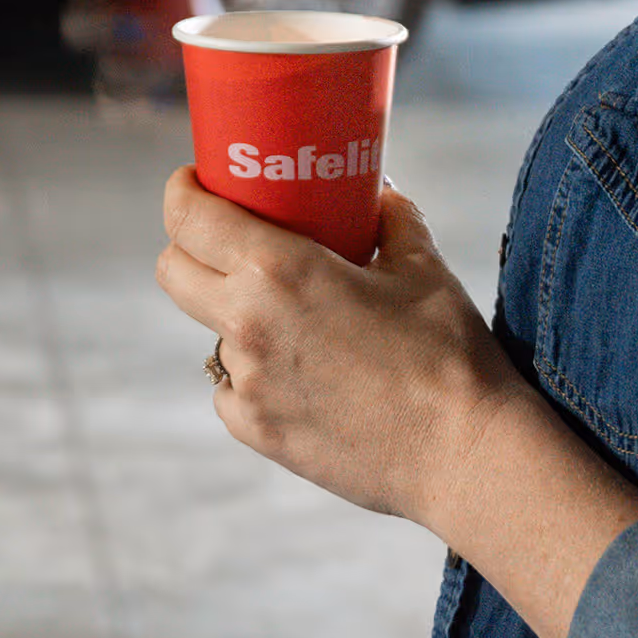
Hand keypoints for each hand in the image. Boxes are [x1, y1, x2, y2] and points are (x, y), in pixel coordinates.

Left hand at [155, 170, 534, 529]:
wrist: (466, 453)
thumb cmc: (448, 353)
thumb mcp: (423, 266)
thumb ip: (392, 220)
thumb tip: (380, 196)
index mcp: (278, 270)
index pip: (188, 218)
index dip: (182, 192)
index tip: (193, 183)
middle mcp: (246, 323)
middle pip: (172, 271)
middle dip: (188, 248)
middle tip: (223, 241)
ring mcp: (247, 384)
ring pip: (210, 333)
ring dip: (233, 318)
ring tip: (287, 319)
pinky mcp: (257, 431)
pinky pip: (232, 390)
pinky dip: (254, 378)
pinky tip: (301, 375)